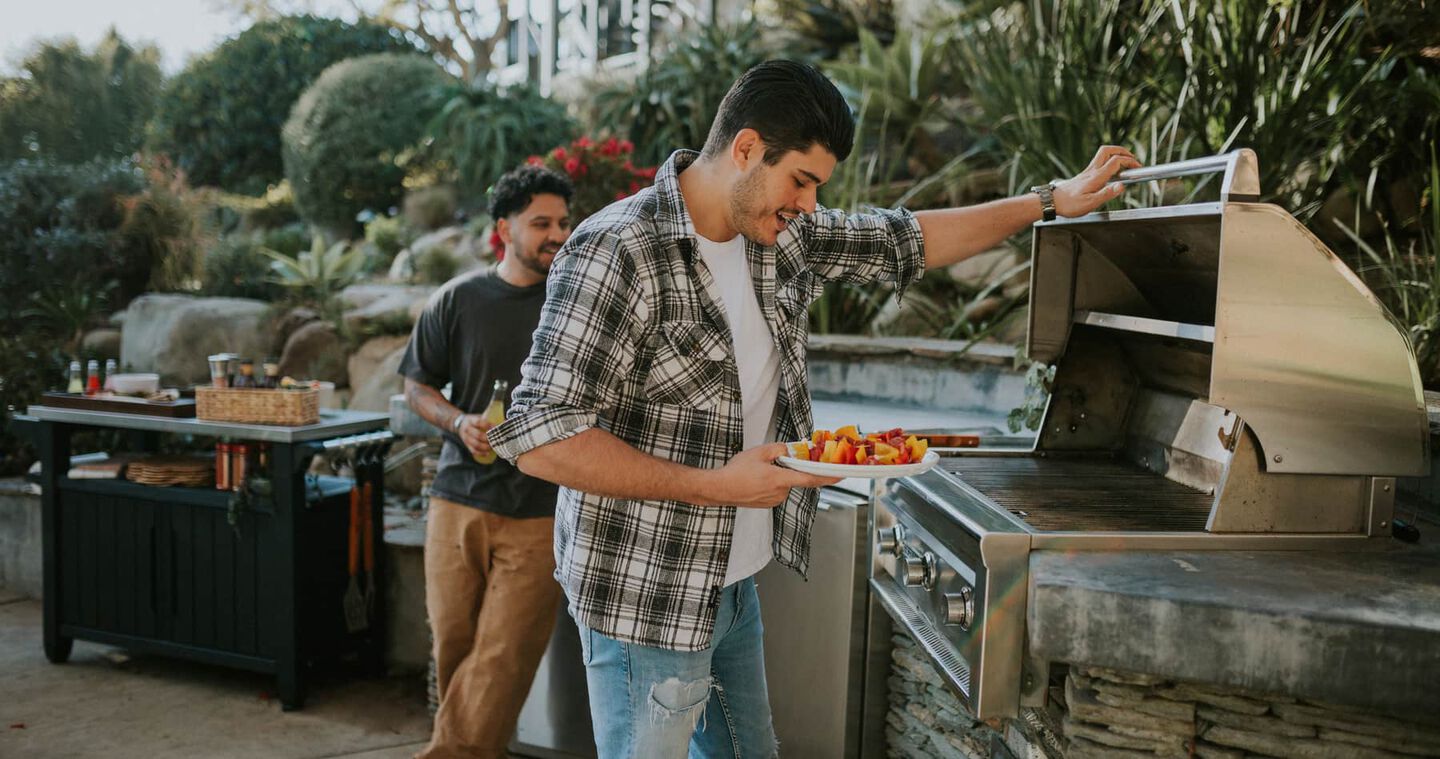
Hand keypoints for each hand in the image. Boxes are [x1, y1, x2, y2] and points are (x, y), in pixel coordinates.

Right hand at [456, 414, 494, 458]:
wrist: (459, 424)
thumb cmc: (474, 421)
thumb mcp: (479, 417)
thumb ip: (489, 419)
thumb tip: (505, 421)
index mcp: (471, 420)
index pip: (479, 422)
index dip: (488, 425)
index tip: (496, 428)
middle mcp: (467, 429)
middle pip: (478, 435)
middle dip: (488, 439)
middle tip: (496, 440)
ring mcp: (466, 438)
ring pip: (475, 444)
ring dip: (485, 447)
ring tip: (493, 447)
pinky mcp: (466, 445)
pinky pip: (473, 450)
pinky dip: (480, 453)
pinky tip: (487, 454)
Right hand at [705, 443, 840, 507]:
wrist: (719, 489)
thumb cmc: (736, 472)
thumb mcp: (758, 452)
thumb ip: (779, 449)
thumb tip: (790, 450)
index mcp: (780, 479)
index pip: (810, 479)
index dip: (828, 476)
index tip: (842, 474)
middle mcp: (780, 493)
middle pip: (796, 478)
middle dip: (791, 469)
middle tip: (776, 462)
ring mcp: (774, 500)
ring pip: (786, 484)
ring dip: (779, 476)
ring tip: (759, 471)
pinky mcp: (768, 504)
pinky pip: (777, 490)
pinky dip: (772, 483)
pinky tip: (757, 479)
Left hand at [1052, 145, 1141, 217]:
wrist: (1052, 202)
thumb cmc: (1069, 204)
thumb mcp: (1090, 203)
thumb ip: (1107, 194)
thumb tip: (1122, 186)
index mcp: (1096, 176)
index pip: (1116, 161)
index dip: (1129, 161)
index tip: (1138, 167)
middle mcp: (1092, 170)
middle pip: (1108, 150)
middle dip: (1123, 151)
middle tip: (1133, 159)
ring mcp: (1087, 171)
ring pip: (1103, 154)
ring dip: (1116, 154)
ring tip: (1125, 163)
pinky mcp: (1084, 174)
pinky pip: (1099, 162)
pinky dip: (1109, 161)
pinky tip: (1112, 172)